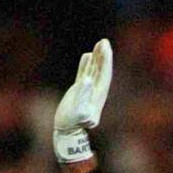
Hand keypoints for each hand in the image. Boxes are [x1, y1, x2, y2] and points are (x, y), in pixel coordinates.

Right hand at [53, 38, 112, 163]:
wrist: (66, 131)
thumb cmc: (72, 122)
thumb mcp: (78, 110)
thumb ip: (83, 95)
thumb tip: (88, 80)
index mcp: (98, 96)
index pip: (104, 76)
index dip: (106, 62)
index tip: (106, 48)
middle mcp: (95, 93)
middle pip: (101, 72)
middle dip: (103, 57)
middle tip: (104, 41)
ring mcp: (88, 92)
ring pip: (94, 71)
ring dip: (97, 58)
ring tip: (99, 44)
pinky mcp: (79, 92)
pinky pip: (84, 74)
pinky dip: (86, 65)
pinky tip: (87, 55)